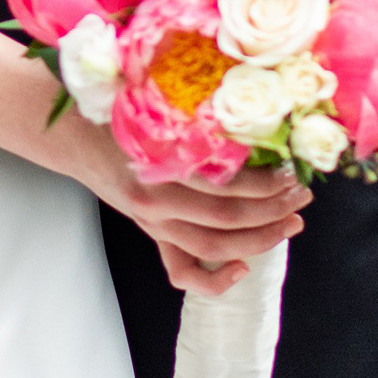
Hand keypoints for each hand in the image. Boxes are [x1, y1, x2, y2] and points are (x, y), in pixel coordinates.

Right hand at [51, 110, 310, 298]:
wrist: (73, 134)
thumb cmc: (117, 106)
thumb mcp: (153, 98)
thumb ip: (194, 108)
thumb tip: (256, 101)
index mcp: (157, 164)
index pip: (226, 185)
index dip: (267, 183)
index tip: (294, 170)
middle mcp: (156, 200)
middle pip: (228, 219)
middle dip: (274, 210)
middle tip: (304, 194)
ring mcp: (153, 221)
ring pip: (213, 247)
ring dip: (260, 240)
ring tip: (291, 223)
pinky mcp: (151, 232)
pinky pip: (181, 270)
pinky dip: (214, 279)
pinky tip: (242, 268)